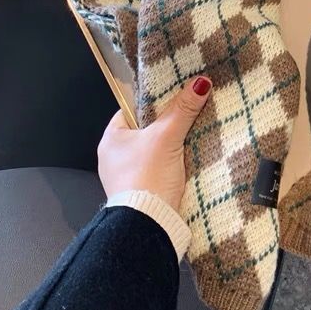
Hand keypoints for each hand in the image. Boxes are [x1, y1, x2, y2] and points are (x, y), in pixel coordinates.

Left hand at [98, 76, 211, 211]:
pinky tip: (187, 163)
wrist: (148, 225)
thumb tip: (199, 84)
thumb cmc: (146, 178)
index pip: (132, 111)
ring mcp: (127, 177)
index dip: (153, 103)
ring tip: (192, 138)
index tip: (173, 98)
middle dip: (166, 126)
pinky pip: (159, 170)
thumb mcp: (167, 137)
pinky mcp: (142, 192)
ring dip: (171, 148)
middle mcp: (114, 158)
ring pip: (153, 152)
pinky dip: (172, 166)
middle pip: (146, 131)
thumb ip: (182, 109)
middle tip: (187, 116)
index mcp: (111, 140)